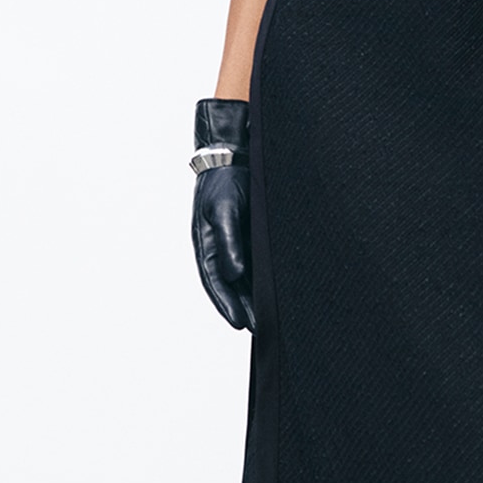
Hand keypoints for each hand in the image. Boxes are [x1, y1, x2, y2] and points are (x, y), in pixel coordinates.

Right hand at [192, 98, 253, 330]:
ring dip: (253, 297)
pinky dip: (263, 279)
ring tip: (270, 318)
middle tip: (260, 329)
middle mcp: (220, 247)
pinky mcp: (250, 235)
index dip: (227, 305)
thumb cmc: (225, 179)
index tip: (240, 325)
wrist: (238, 153)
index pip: (216, 282)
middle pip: (230, 286)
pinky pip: (256, 263)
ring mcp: (235, 242)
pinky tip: (276, 291)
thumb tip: (234, 273)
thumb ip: (229, 242)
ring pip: (244, 278)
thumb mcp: (225, 209)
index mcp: (206, 244)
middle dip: (243, 308)